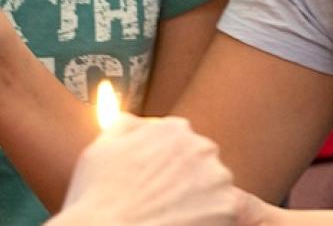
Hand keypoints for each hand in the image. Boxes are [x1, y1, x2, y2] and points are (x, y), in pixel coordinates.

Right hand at [51, 117, 240, 225]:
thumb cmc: (98, 195)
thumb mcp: (102, 146)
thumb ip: (126, 125)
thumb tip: (134, 118)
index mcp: (173, 128)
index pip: (181, 143)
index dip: (166, 166)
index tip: (154, 182)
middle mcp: (201, 147)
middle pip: (201, 165)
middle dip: (187, 181)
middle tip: (161, 201)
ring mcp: (218, 178)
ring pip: (215, 190)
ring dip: (201, 201)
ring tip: (170, 215)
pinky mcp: (229, 208)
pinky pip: (234, 213)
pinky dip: (218, 220)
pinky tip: (192, 223)